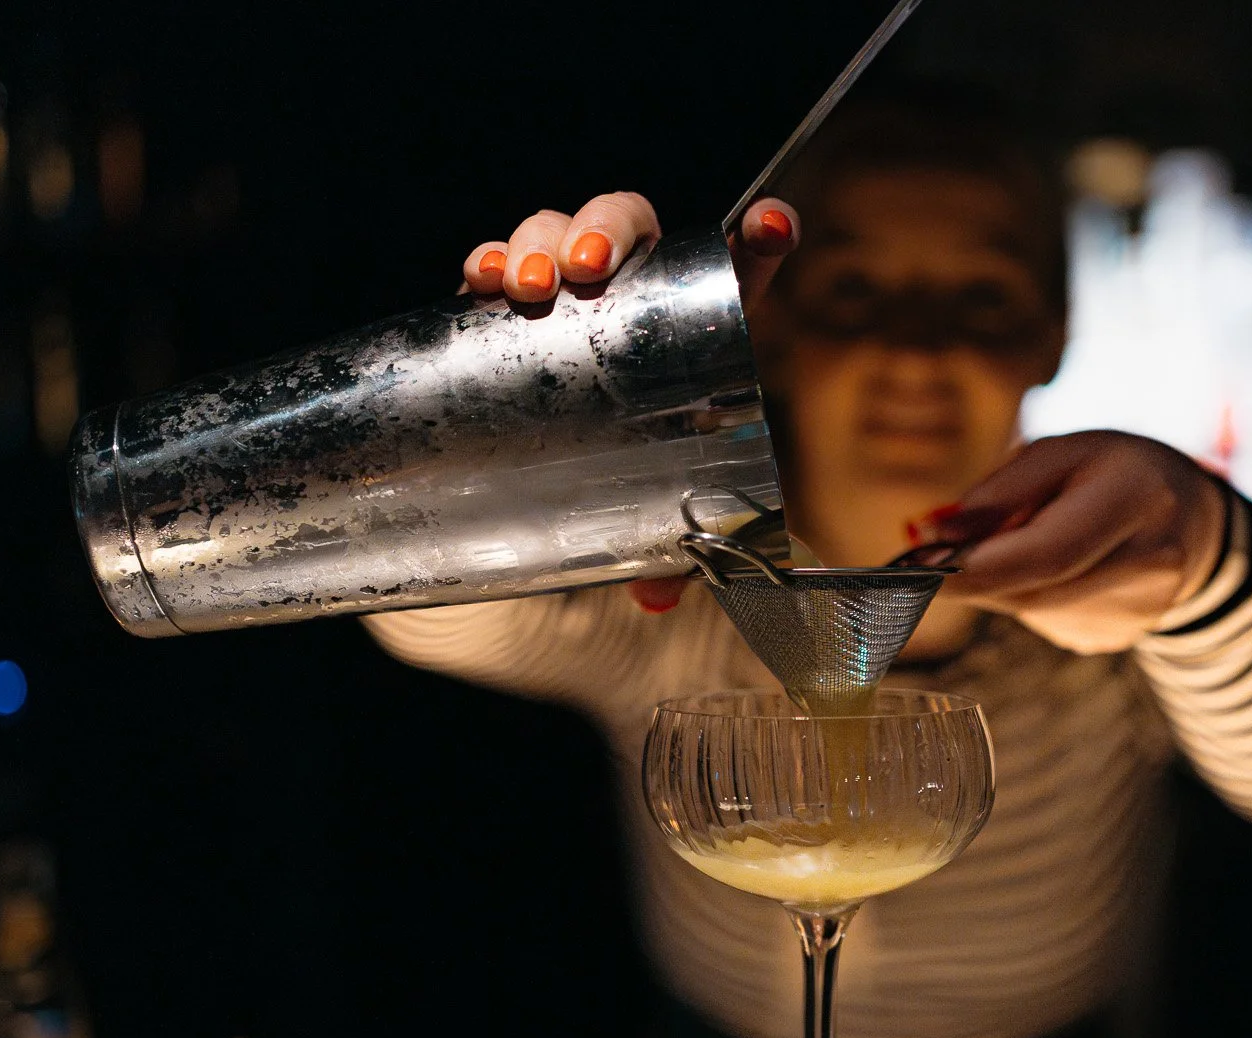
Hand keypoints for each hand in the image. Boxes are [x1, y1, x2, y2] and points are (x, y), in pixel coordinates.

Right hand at [457, 192, 800, 614]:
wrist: (553, 497)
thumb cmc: (635, 488)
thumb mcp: (666, 522)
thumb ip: (678, 559)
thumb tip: (658, 598)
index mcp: (699, 334)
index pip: (739, 271)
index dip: (761, 238)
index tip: (771, 225)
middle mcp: (633, 298)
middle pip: (630, 225)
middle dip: (606, 229)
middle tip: (586, 271)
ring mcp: (569, 295)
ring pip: (558, 228)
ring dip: (541, 240)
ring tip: (529, 285)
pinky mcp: (508, 310)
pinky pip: (498, 262)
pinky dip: (488, 259)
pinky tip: (480, 278)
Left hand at [908, 431, 1229, 654]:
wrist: (1192, 520)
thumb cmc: (1115, 472)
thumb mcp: (1062, 453)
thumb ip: (998, 492)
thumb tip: (933, 536)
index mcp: (1135, 499)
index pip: (1048, 553)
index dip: (977, 567)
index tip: (916, 567)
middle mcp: (1149, 564)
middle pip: (1032, 591)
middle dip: (974, 575)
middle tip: (935, 555)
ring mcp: (1139, 612)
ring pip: (1032, 612)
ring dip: (1003, 582)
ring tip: (1025, 541)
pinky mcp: (1119, 637)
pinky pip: (1046, 622)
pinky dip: (1029, 596)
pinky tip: (1055, 568)